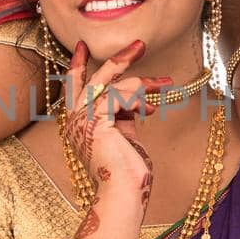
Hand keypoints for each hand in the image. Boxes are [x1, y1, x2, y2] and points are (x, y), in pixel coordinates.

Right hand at [61, 40, 161, 217]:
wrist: (123, 193)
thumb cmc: (126, 172)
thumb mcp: (123, 137)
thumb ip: (122, 117)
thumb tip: (136, 103)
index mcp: (77, 124)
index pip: (74, 87)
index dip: (78, 66)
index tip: (82, 47)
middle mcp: (74, 120)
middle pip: (92, 78)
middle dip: (118, 59)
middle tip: (140, 44)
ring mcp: (82, 120)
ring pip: (112, 85)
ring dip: (143, 83)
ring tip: (165, 83)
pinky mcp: (96, 121)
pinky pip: (118, 96)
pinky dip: (137, 100)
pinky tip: (150, 110)